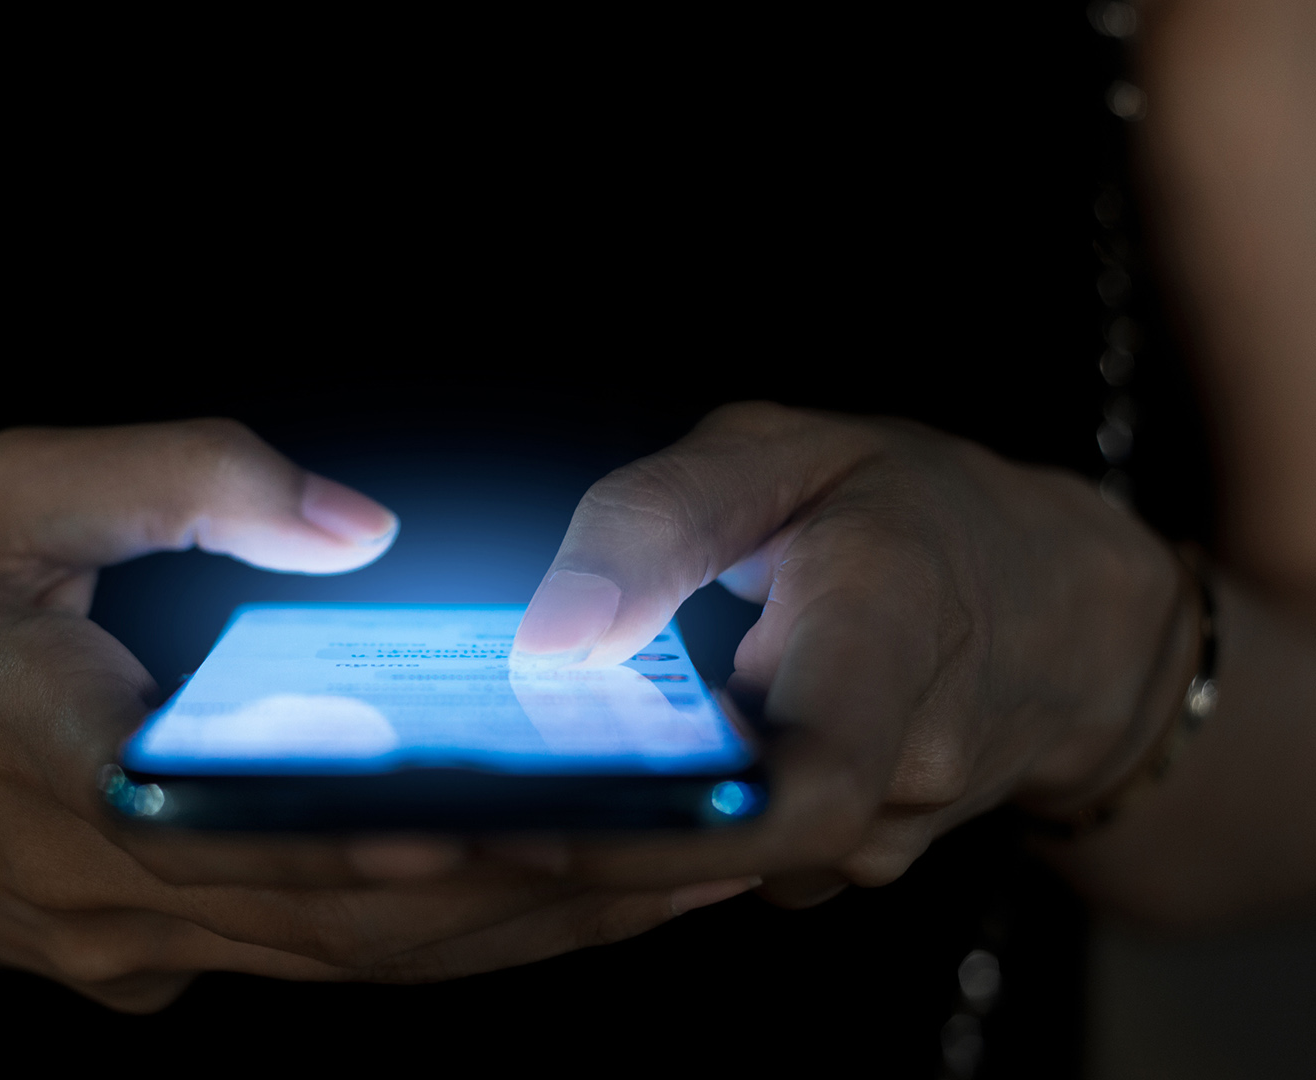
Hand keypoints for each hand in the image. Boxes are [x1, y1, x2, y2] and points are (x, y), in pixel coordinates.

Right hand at [0, 420, 694, 1014]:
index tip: (534, 810)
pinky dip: (465, 939)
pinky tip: (568, 902)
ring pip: (371, 958)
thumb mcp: (8, 498)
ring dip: (528, 927)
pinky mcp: (184, 953)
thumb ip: (182, 479)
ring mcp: (161, 940)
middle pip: (359, 915)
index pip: (255, 824)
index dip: (397, 830)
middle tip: (698, 845)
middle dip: (536, 889)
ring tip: (678, 880)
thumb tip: (357, 526)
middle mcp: (133, 885)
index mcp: (74, 766)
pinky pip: (345, 963)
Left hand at [509, 403, 1198, 905]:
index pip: (809, 784)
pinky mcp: (868, 852)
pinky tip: (685, 752)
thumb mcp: (776, 453)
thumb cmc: (906, 505)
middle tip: (496, 795)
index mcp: (889, 628)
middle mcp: (912, 756)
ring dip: (656, 815)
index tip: (542, 825)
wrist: (1061, 601)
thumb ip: (656, 523)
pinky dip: (697, 817)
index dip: (672, 830)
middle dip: (614, 826)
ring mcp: (899, 823)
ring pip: (736, 854)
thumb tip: (547, 644)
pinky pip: (755, 854)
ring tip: (601, 743)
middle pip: (744, 839)